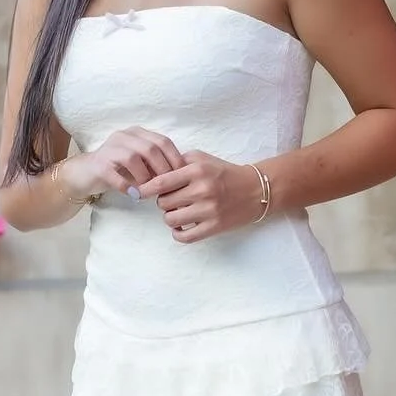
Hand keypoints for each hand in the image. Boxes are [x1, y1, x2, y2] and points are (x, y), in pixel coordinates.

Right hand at [69, 127, 184, 202]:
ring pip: (133, 158)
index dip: (175, 159)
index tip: (183, 177)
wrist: (86, 174)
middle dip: (163, 170)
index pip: (163, 141)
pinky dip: (127, 186)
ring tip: (149, 192)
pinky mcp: (98, 164)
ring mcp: (109, 148)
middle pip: (151, 149)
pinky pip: (115, 174)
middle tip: (168, 188)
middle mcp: (124, 136)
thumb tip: (182, 177)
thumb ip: (158, 166)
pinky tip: (133, 195)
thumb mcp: (142, 165)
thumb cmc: (119, 170)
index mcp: (138, 133)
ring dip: (145, 178)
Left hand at [139, 151, 267, 241]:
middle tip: (173, 200)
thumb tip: (153, 173)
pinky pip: (185, 236)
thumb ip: (178, 162)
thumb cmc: (225, 173)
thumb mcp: (202, 159)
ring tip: (179, 212)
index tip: (139, 192)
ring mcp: (209, 210)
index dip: (146, 189)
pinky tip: (181, 228)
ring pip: (171, 219)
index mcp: (196, 171)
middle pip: (164, 202)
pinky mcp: (215, 227)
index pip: (161, 182)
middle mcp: (202, 190)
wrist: (256, 189)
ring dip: (171, 217)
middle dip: (164, 202)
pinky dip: (178, 233)